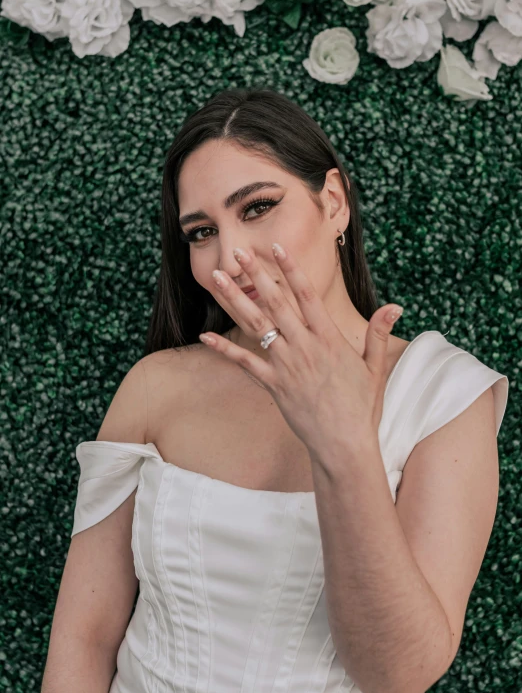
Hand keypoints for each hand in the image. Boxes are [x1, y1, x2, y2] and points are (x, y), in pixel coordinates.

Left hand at [199, 243, 402, 459]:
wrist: (344, 445)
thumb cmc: (361, 407)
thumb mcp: (375, 367)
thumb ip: (378, 333)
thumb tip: (396, 306)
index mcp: (329, 338)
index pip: (307, 295)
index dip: (291, 269)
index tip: (277, 247)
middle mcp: (305, 346)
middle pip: (276, 303)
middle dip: (256, 275)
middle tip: (238, 252)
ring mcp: (286, 365)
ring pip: (256, 326)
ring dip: (235, 301)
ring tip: (217, 279)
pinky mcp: (274, 385)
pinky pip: (245, 363)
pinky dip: (225, 349)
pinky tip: (207, 335)